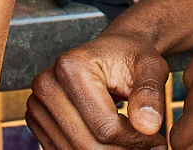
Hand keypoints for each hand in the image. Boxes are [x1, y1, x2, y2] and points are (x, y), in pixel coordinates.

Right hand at [27, 29, 170, 148]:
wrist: (113, 52)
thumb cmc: (131, 56)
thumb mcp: (151, 66)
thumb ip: (151, 94)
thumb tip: (148, 126)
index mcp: (72, 67)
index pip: (106, 127)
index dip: (136, 140)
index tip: (156, 138)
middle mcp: (47, 85)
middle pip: (86, 144)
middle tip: (148, 146)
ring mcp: (36, 103)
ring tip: (132, 142)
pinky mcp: (36, 118)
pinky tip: (112, 142)